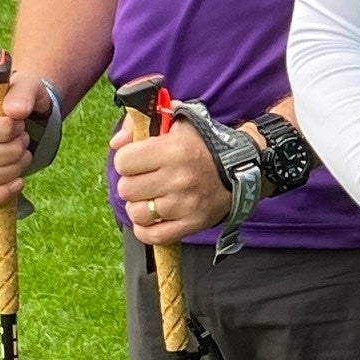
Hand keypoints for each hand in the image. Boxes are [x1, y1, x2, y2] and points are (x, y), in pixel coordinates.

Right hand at [0, 71, 50, 205]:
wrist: (20, 118)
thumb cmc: (20, 101)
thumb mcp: (27, 88)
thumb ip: (23, 93)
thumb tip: (16, 111)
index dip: (6, 129)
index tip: (19, 123)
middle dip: (14, 150)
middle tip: (24, 140)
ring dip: (13, 169)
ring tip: (23, 155)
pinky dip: (2, 193)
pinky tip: (18, 181)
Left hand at [111, 121, 231, 242]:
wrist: (244, 167)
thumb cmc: (205, 144)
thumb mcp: (177, 122)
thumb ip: (140, 124)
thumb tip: (115, 143)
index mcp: (173, 150)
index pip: (123, 161)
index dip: (127, 160)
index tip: (139, 161)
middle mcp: (178, 178)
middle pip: (126, 189)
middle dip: (132, 183)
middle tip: (146, 180)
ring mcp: (185, 204)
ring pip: (137, 213)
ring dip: (139, 207)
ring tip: (151, 198)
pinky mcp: (193, 224)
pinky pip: (153, 236)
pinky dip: (145, 230)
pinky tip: (151, 218)